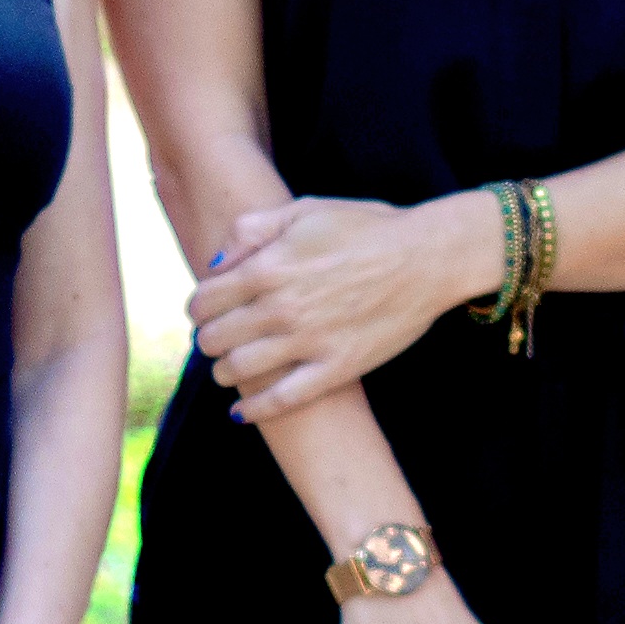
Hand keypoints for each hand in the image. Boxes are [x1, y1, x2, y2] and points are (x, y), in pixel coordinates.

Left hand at [190, 196, 494, 420]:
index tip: (206, 310)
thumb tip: (216, 263)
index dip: (198, 307)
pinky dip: (254, 411)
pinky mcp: (335, 369)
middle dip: (208, 339)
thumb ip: (252, 229)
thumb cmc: (368, 228)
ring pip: (238, 370)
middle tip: (216, 339)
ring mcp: (307, 341)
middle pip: (214, 337)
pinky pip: (282, 401)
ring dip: (224, 372)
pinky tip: (241, 413)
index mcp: (268, 266)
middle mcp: (281, 307)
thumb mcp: (305, 209)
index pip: (204, 299)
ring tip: (228, 369)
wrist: (426, 258)